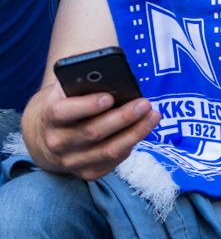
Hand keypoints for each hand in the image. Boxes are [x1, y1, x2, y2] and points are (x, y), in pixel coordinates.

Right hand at [28, 86, 159, 180]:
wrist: (53, 134)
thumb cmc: (70, 101)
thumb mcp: (69, 85)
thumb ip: (82, 73)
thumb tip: (105, 65)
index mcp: (50, 116)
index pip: (63, 112)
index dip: (87, 105)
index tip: (109, 97)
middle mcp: (57, 141)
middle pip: (92, 132)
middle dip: (122, 117)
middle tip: (144, 104)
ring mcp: (71, 160)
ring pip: (107, 150)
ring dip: (134, 133)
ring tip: (153, 115)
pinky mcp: (86, 172)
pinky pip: (113, 161)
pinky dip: (130, 145)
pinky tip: (142, 130)